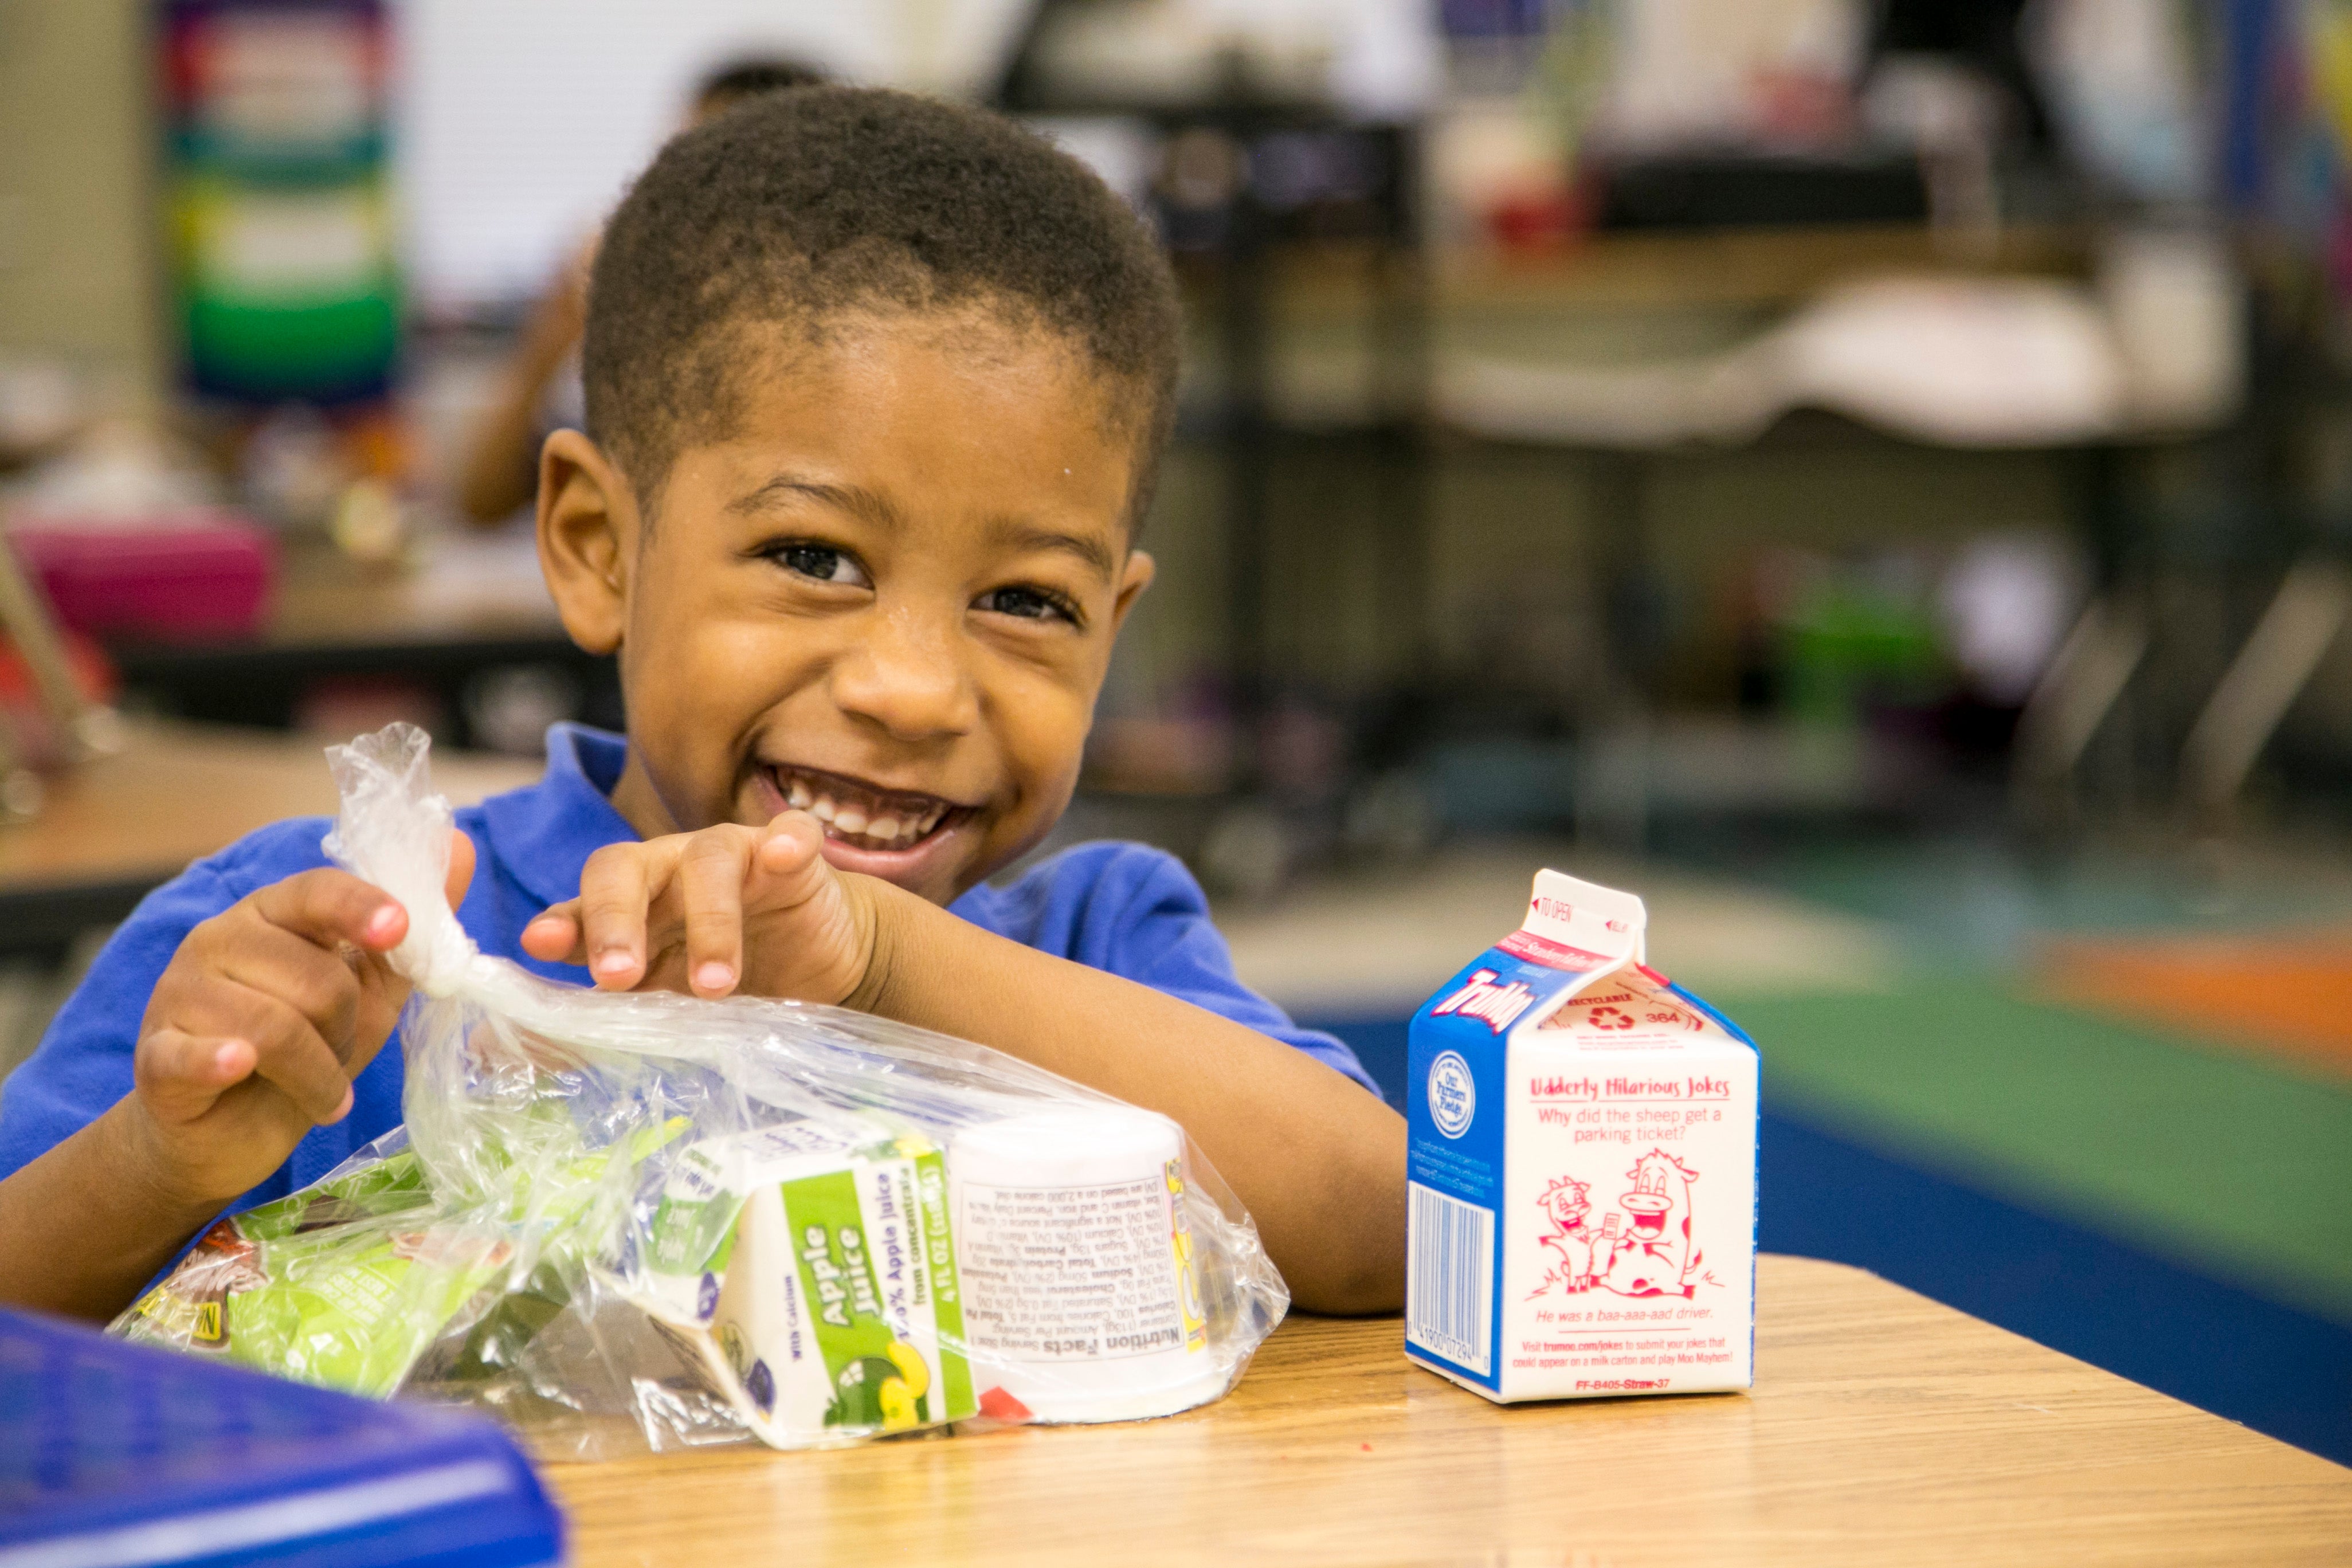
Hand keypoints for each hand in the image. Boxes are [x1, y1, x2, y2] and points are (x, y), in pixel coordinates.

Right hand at [126, 833, 475, 1208]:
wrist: (228, 1132)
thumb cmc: (306, 1050)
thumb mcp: (372, 991)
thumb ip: (415, 930)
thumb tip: (460, 844)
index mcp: (272, 914)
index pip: (317, 891)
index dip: (362, 907)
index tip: (398, 930)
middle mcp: (218, 940)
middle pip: (316, 976)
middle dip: (346, 1028)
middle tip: (337, 1053)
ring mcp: (179, 995)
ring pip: (276, 1027)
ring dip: (317, 1075)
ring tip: (317, 1089)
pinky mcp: (155, 1057)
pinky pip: (194, 1055)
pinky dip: (221, 1062)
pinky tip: (239, 1068)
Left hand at [519, 812, 878, 1005]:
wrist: (818, 959)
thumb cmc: (734, 979)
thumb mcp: (673, 1001)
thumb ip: (619, 1013)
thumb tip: (538, 1048)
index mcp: (633, 905)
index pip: (585, 904)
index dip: (564, 923)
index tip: (542, 946)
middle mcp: (670, 870)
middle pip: (626, 869)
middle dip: (615, 919)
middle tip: (616, 974)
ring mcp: (734, 855)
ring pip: (708, 861)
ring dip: (708, 921)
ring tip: (713, 986)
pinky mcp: (793, 854)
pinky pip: (793, 834)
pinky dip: (788, 841)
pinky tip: (784, 857)